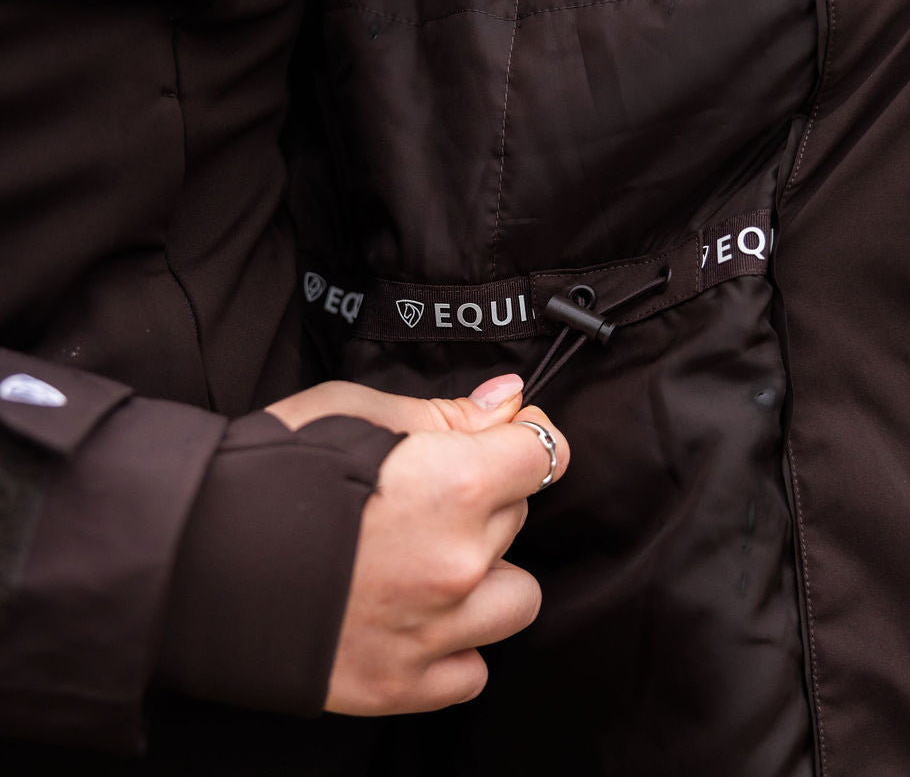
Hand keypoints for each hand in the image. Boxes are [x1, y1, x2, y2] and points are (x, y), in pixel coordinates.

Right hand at [267, 375, 569, 715]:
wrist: (186, 557)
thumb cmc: (266, 470)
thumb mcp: (354, 407)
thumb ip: (444, 412)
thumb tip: (507, 403)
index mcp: (455, 483)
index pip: (543, 454)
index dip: (525, 438)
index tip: (505, 439)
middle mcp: (458, 562)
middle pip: (518, 518)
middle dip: (484, 499)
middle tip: (420, 493)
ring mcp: (433, 632)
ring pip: (516, 597)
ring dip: (486, 576)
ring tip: (424, 557)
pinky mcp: (401, 686)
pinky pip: (472, 668)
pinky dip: (453, 643)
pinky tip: (410, 614)